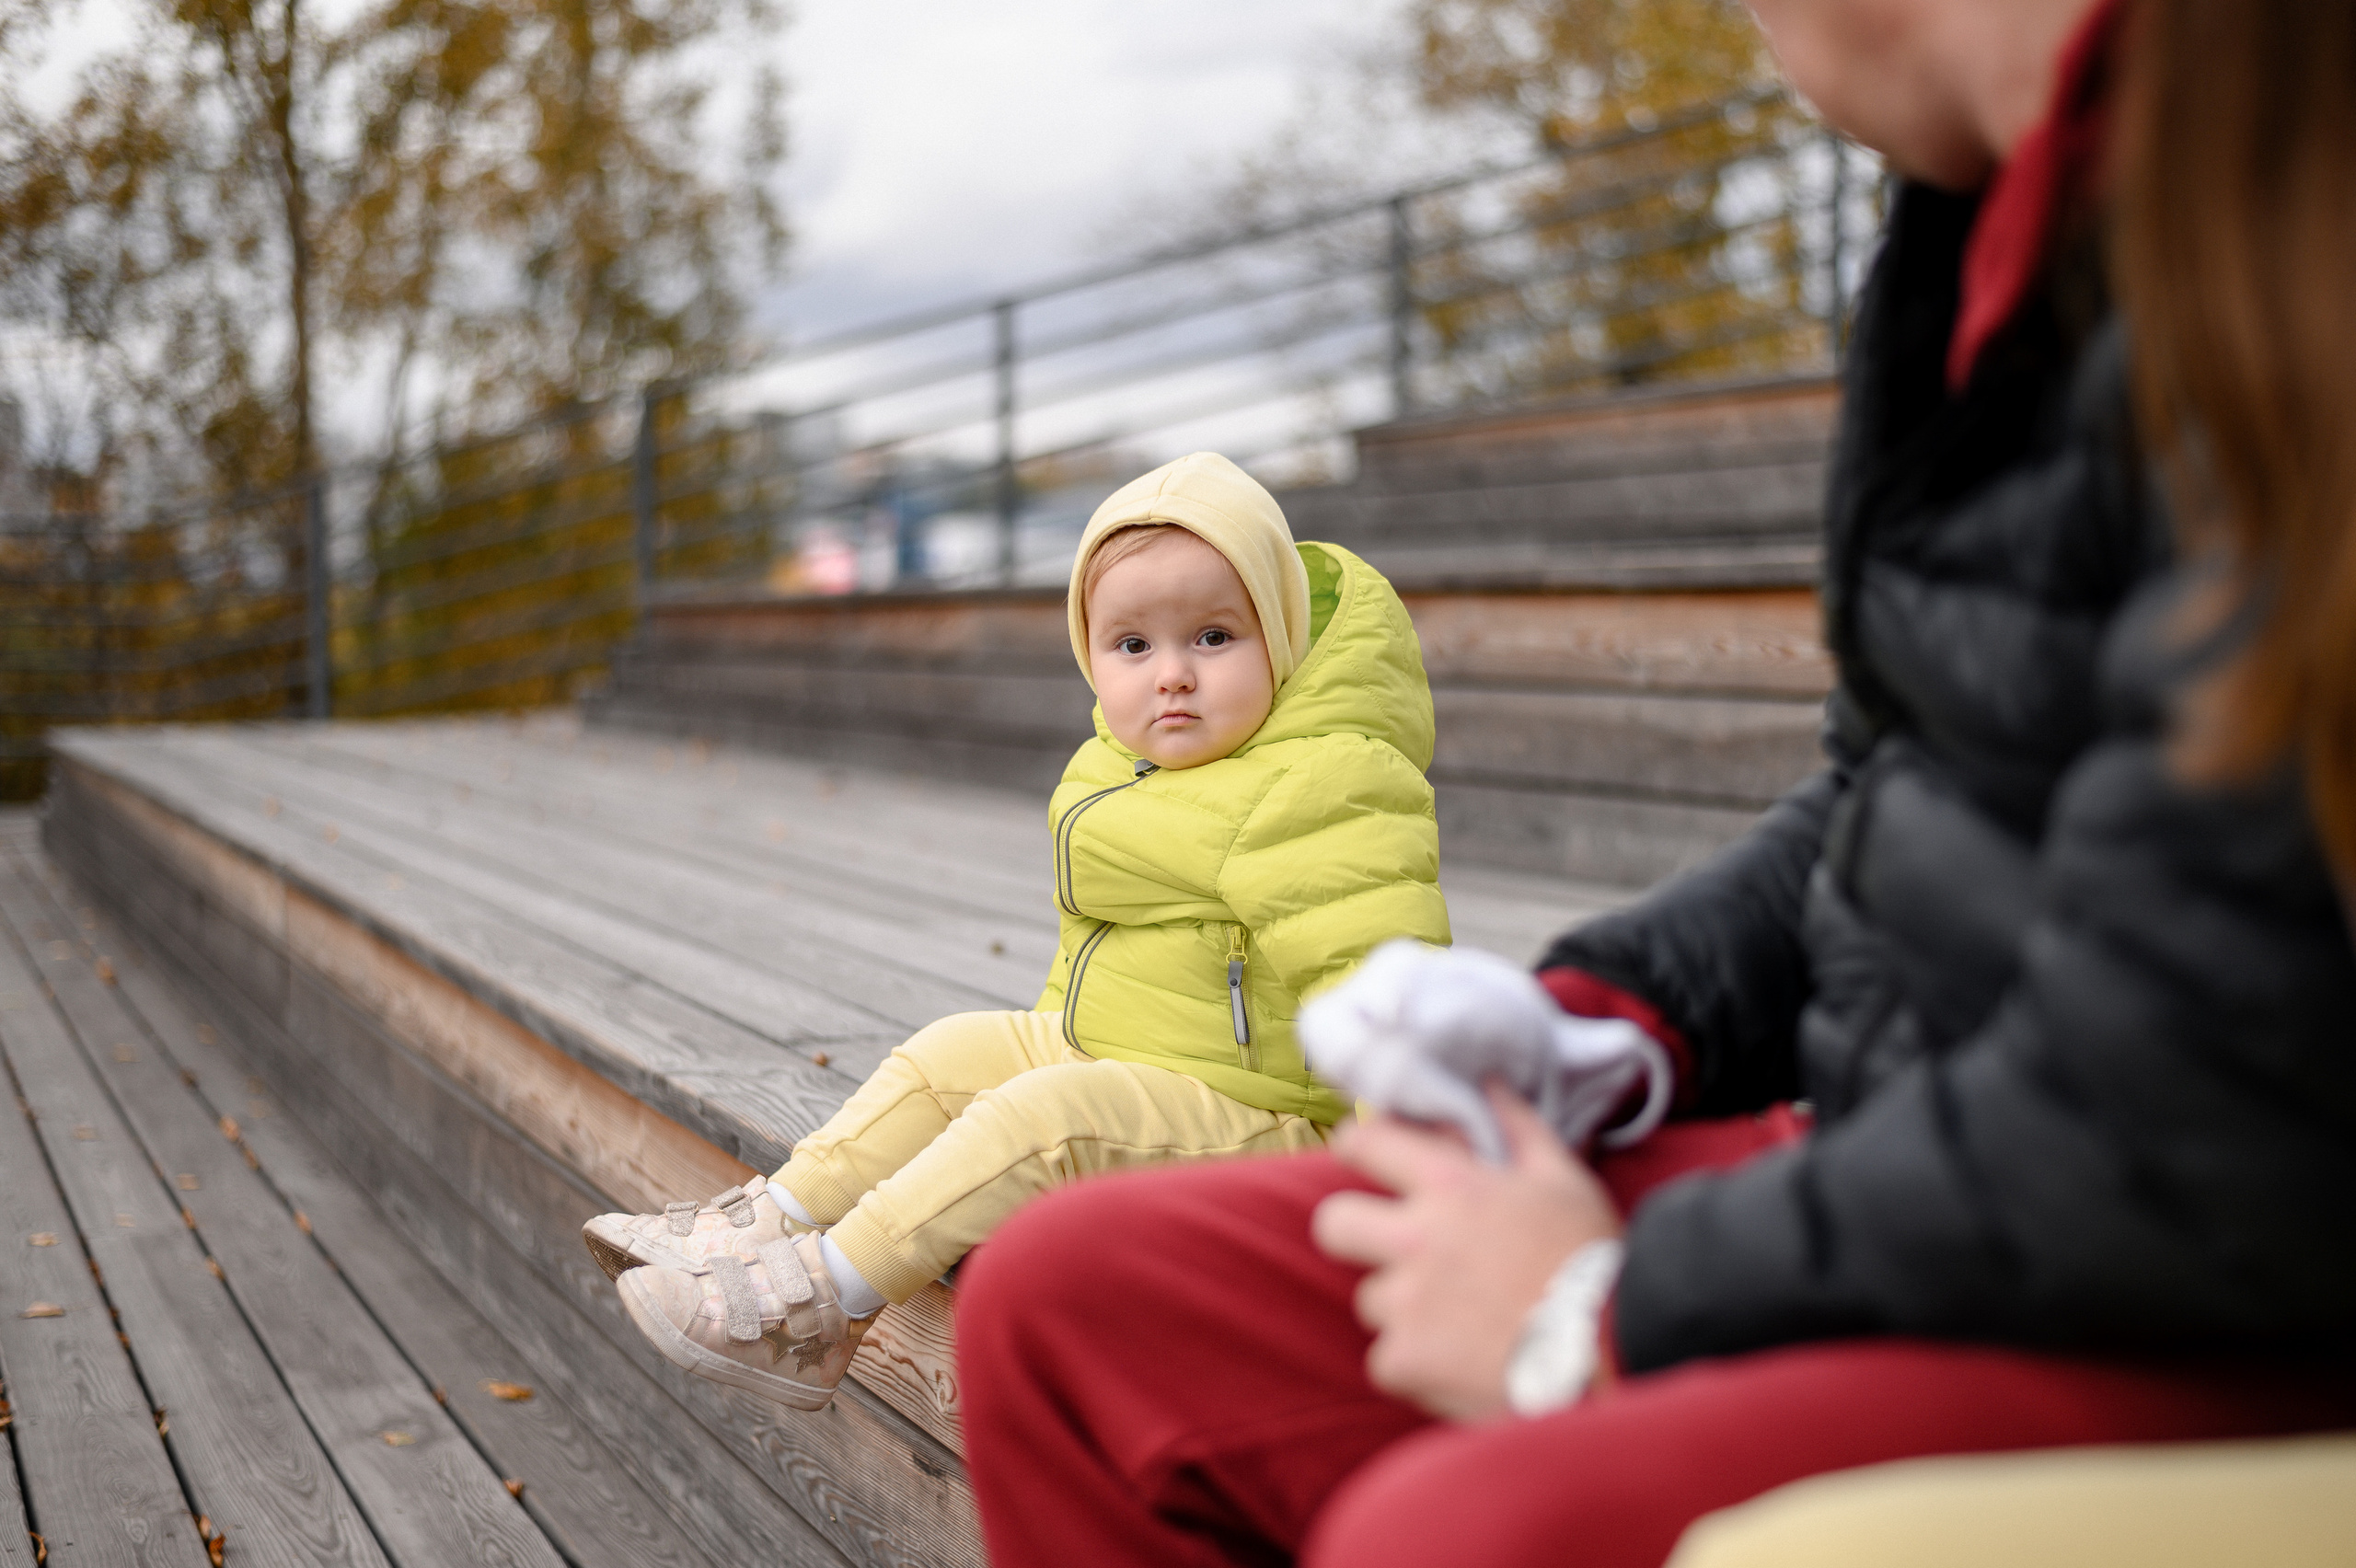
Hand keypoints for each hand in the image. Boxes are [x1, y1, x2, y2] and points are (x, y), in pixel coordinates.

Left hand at [1311, 1087, 1621, 1420]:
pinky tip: (1460, 1365)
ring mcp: (1405, 1302)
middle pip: (1333, 1223)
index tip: (1366, 1158)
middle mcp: (1415, 1238)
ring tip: (1460, 1322)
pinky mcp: (1406, 1361)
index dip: (1359, 1147)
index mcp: (1450, 1186)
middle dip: (1352, 1232)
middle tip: (1393, 1250)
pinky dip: (1416, 1366)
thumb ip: (1517, 1129)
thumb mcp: (1562, 1180)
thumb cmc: (1591, 1260)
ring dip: (1404, 1310)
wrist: (1610, 1353)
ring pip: (1370, 1300)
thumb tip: (1490, 1086)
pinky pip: (1387, 1361)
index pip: (1363, 1142)